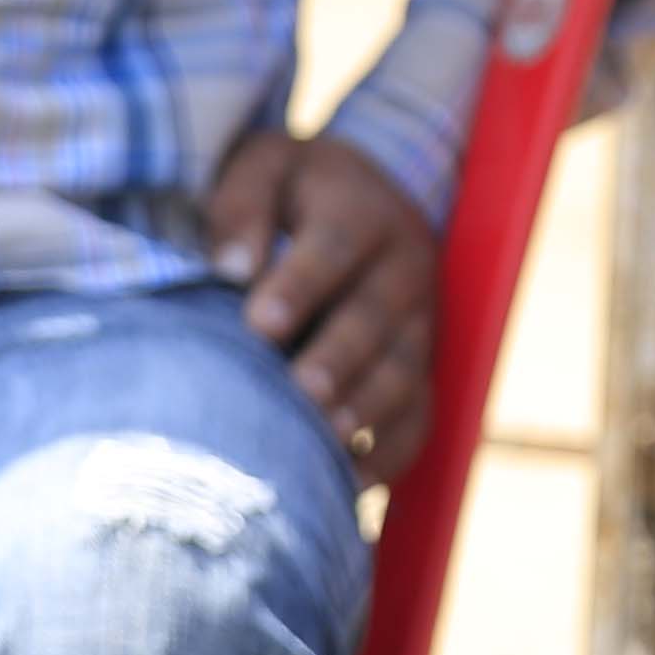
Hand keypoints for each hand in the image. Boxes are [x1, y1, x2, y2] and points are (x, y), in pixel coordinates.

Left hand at [204, 126, 434, 484]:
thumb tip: (232, 269)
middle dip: (340, 356)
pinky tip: (348, 485)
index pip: (336, 244)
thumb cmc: (286, 193)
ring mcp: (419, 324)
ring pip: (404, 371)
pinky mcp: (421, 373)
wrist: (354, 199)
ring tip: (326, 440)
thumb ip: (241, 204)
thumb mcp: (260, 168)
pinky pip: (418, 419)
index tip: (258, 322)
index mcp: (362, 210)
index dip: (301, 284)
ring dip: (367, 409)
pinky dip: (388, 456)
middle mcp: (404, 267)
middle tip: (302, 391)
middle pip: (376, 316)